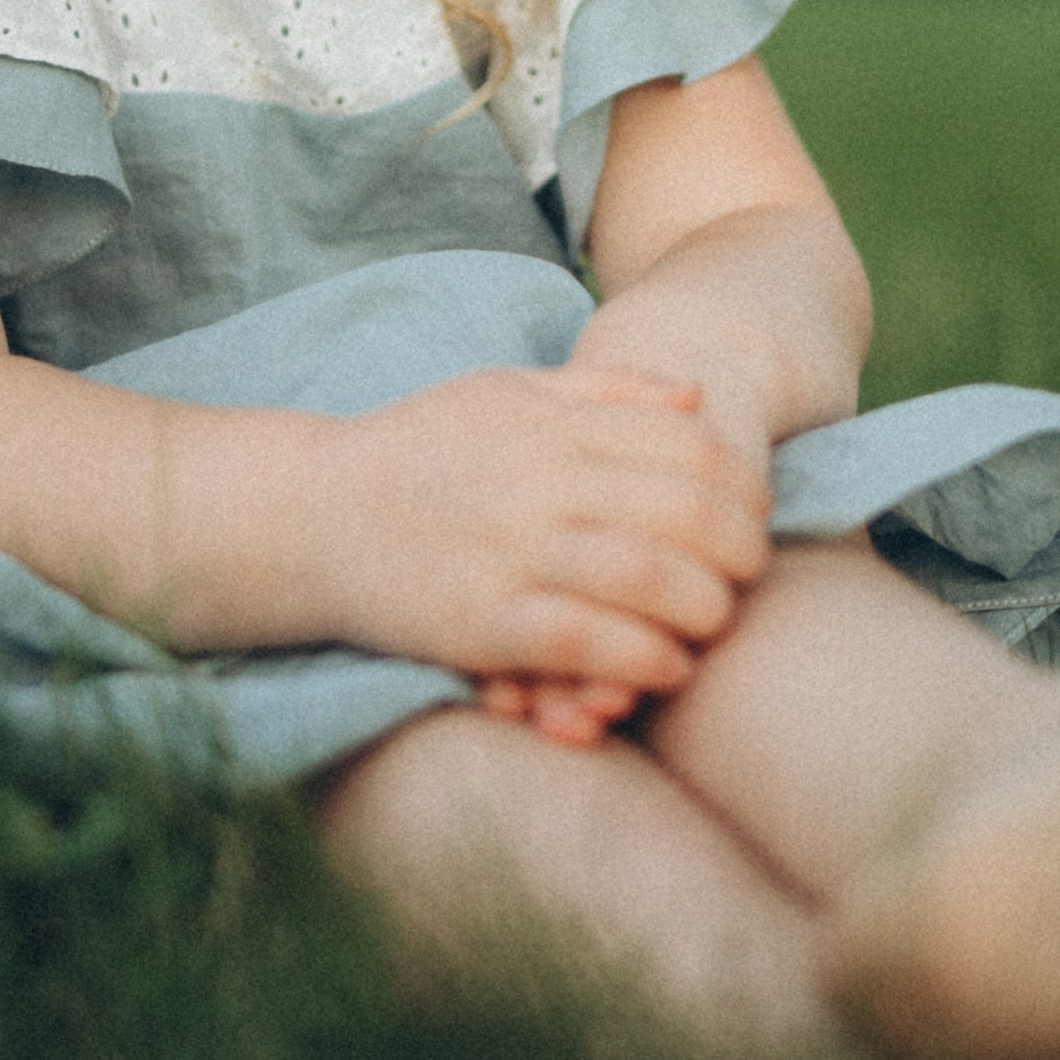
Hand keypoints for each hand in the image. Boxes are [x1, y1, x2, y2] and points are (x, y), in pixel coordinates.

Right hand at [334, 363, 769, 696]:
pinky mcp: (477, 621)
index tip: (754, 515)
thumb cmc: (415, 450)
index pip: (685, 446)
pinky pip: (582, 643)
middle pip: (681, 512)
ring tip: (712, 623)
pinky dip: (638, 660)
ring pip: (643, 577)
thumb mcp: (503, 391)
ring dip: (701, 609)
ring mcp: (506, 551)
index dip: (741, 486)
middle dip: (738, 550)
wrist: (305, 514)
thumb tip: (695, 398)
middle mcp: (535, 481)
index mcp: (549, 422)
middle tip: (748, 576)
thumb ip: (601, 392)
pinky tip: (662, 668)